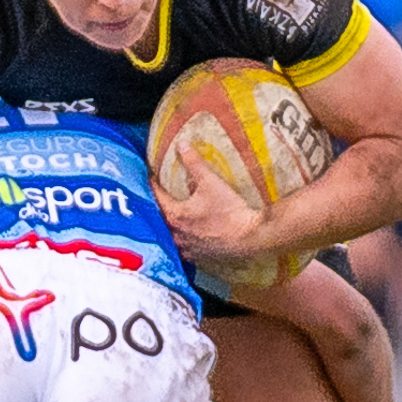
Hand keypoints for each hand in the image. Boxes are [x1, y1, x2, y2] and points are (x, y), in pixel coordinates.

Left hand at [153, 144, 266, 266]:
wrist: (251, 237)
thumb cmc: (230, 211)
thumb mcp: (211, 182)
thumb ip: (194, 163)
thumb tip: (182, 145)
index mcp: (175, 216)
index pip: (157, 197)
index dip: (153, 185)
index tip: (150, 177)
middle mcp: (176, 235)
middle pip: (160, 218)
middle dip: (159, 206)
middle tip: (159, 196)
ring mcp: (187, 248)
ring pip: (170, 236)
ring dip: (169, 225)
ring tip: (170, 216)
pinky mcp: (198, 257)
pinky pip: (182, 248)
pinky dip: (181, 240)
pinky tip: (185, 235)